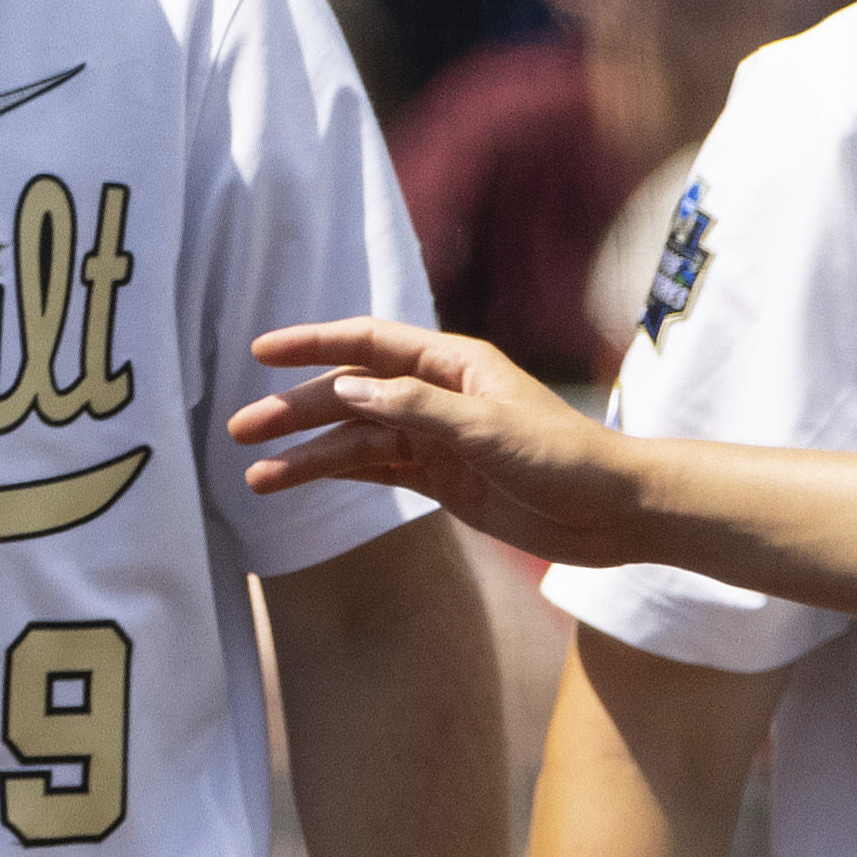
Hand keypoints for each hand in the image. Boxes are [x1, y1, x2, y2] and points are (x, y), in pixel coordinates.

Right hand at [233, 316, 672, 561]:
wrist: (614, 512)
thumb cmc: (565, 458)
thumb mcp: (488, 430)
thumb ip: (415, 409)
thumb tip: (347, 392)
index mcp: (454, 364)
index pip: (369, 343)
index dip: (314, 345)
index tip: (262, 352)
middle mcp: (438, 394)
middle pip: (351, 393)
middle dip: (296, 409)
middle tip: (241, 428)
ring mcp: (435, 437)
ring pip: (354, 437)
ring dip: (306, 453)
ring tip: (255, 474)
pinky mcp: (439, 477)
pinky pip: (373, 469)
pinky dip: (333, 474)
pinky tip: (293, 483)